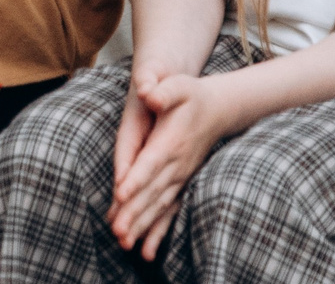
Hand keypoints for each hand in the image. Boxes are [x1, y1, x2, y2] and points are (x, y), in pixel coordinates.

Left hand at [109, 69, 236, 257]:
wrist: (218, 109)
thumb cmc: (192, 95)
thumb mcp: (179, 85)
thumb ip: (164, 89)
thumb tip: (149, 93)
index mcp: (170, 142)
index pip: (150, 163)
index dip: (136, 178)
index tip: (120, 193)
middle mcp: (176, 164)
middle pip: (151, 191)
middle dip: (134, 212)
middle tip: (117, 231)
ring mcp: (180, 176)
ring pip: (159, 205)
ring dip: (141, 224)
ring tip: (124, 243)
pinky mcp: (181, 183)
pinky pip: (168, 211)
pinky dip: (156, 228)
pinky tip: (145, 248)